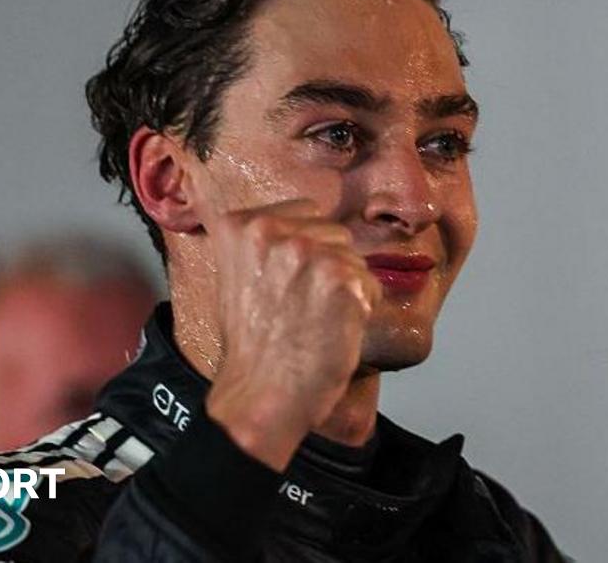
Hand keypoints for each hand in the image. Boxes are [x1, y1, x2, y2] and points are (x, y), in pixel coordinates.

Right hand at [202, 199, 380, 471]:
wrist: (261, 394)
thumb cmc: (251, 346)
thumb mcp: (237, 276)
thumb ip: (267, 245)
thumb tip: (307, 227)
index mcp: (241, 225)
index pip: (305, 213)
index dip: (308, 249)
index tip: (290, 284)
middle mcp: (273, 231)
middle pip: (334, 232)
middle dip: (329, 266)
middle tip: (303, 308)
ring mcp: (309, 254)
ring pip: (354, 258)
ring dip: (346, 288)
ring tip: (315, 321)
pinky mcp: (341, 281)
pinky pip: (370, 285)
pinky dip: (362, 310)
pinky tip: (333, 331)